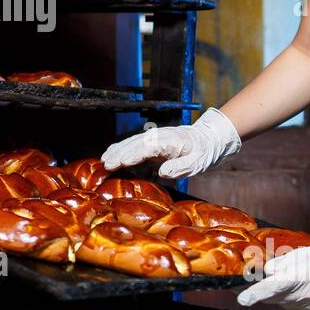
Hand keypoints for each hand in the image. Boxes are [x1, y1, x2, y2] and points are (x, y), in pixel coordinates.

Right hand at [100, 108, 240, 178]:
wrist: (206, 139)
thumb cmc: (202, 153)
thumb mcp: (197, 163)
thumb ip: (181, 167)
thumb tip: (163, 172)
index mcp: (171, 140)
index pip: (149, 146)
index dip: (135, 153)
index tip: (122, 161)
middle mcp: (159, 136)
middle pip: (135, 143)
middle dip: (120, 153)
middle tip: (106, 164)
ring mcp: (153, 137)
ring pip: (131, 142)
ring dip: (116, 150)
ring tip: (103, 161)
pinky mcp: (149, 142)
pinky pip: (131, 144)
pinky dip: (119, 149)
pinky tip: (109, 156)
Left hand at [235, 235, 309, 309]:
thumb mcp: (300, 255)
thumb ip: (279, 264)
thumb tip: (264, 273)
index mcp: (301, 279)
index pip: (274, 287)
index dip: (256, 293)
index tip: (242, 300)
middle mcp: (303, 298)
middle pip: (271, 295)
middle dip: (261, 288)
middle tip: (261, 277)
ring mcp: (305, 309)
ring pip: (278, 300)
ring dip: (278, 291)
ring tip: (296, 279)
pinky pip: (287, 305)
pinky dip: (287, 297)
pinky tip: (300, 289)